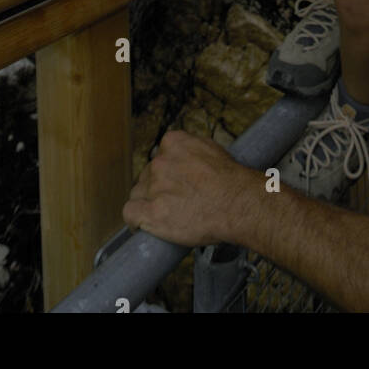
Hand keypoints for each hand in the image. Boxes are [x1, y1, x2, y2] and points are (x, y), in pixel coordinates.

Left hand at [122, 130, 259, 246]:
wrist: (238, 205)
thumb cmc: (230, 181)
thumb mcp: (211, 150)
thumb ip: (190, 150)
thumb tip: (183, 156)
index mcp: (173, 143)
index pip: (158, 157)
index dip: (164, 174)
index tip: (172, 184)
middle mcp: (160, 162)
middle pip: (146, 177)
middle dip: (156, 189)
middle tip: (173, 202)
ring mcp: (154, 187)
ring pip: (137, 194)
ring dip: (147, 204)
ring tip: (164, 215)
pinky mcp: (152, 212)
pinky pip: (130, 213)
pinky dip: (134, 221)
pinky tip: (140, 225)